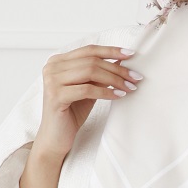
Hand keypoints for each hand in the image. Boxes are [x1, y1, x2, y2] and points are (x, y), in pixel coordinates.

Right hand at [35, 44, 141, 160]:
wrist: (55, 137)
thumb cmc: (71, 112)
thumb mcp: (88, 88)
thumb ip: (99, 74)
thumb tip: (121, 60)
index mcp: (58, 61)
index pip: (89, 50)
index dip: (111, 51)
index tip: (130, 54)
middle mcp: (52, 67)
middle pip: (92, 61)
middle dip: (117, 69)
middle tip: (135, 77)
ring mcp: (52, 81)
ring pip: (90, 72)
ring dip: (114, 79)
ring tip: (130, 87)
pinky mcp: (55, 96)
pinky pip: (87, 90)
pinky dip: (106, 92)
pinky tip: (118, 96)